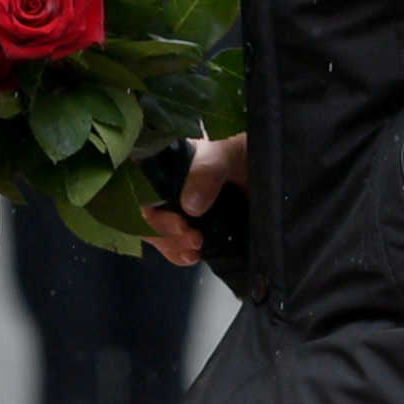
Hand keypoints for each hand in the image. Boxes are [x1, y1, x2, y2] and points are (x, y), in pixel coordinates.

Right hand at [142, 135, 247, 266]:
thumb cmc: (240, 148)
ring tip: (196, 248)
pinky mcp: (191, 224)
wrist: (268, 164)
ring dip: (172, 246)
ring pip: (156, 232)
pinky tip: (194, 255)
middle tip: (192, 238)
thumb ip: (207, 172)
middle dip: (163, 232)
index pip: (135, 187)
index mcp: (160, 161)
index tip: (177, 221)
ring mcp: (175, 206)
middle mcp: (161, 184)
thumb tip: (190, 205)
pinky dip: (179, 253)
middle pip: (144, 214)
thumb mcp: (224, 152)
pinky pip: (173, 243)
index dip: (149, 209)